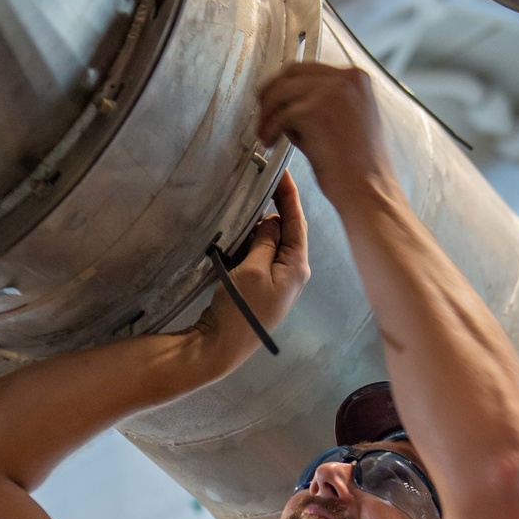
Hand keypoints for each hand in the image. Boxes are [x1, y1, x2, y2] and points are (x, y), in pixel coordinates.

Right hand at [199, 170, 309, 369]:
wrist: (221, 346)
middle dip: (276, 207)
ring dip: (261, 226)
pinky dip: (253, 242)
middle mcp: (293, 274)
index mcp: (297, 267)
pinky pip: (261, 256)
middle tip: (261, 182)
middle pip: (288, 231)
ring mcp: (278, 283)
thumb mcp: (252, 269)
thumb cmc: (240, 308)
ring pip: (273, 243)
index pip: (297, 222)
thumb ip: (266, 241)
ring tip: (248, 203)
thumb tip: (272, 222)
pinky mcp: (262, 289)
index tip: (281, 171)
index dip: (289, 196)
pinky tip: (241, 232)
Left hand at [258, 63, 394, 212]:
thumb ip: (318, 105)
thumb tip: (284, 102)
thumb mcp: (342, 122)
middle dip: (271, 93)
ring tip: (264, 134)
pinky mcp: (316, 110)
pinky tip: (269, 142)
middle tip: (262, 116)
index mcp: (355, 78)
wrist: (368, 189)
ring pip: (281, 90)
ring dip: (267, 113)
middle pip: (292, 72)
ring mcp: (331, 91)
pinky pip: (280, 114)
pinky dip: (269, 128)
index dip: (285, 84)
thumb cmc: (357, 166)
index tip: (273, 101)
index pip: (309, 69)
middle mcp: (345, 78)